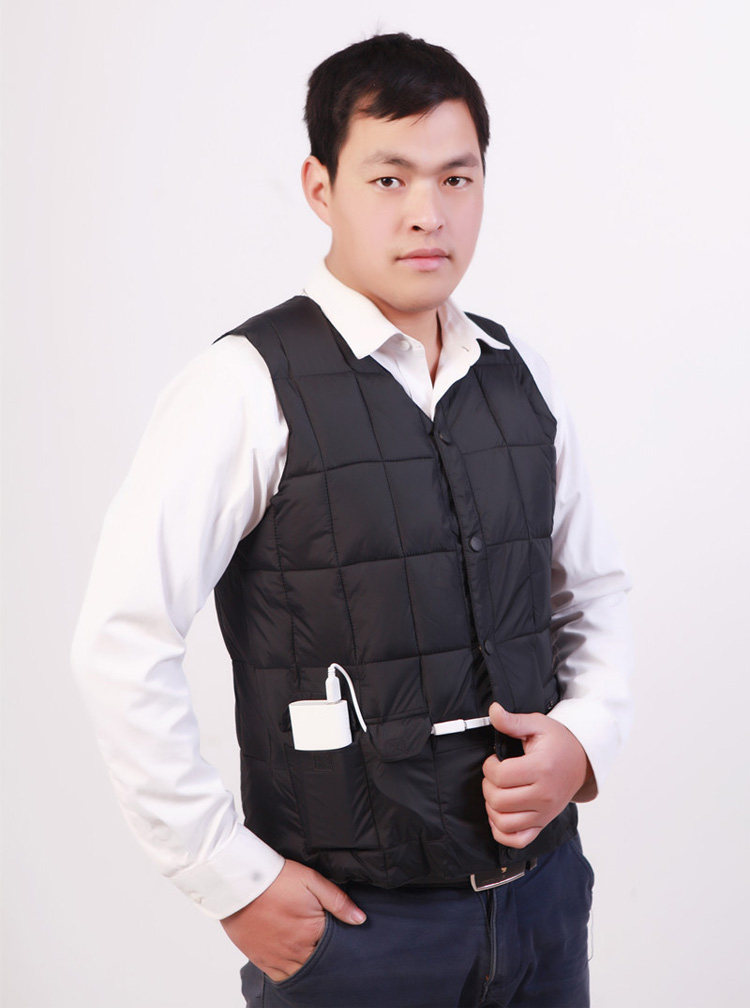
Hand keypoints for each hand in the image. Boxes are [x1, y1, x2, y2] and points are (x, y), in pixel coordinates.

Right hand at [220, 859, 366, 982]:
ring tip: (311, 953)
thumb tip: (360, 919)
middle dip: (326, 957)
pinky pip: (282, 978)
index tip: (341, 937)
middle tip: (325, 945)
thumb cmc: (276, 879)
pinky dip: (291, 974)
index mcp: (312, 931)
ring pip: (302, 973)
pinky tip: (296, 965)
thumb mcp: (312, 881)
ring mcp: (279, 958)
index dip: (340, 943)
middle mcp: (297, 950)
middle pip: (320, 963)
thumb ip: (337, 901)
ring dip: (309, 966)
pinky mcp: (263, 960)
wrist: (240, 883)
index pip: (335, 947)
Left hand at [482, 702, 592, 848]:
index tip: (494, 760)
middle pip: (499, 801)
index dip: (489, 766)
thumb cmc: (558, 742)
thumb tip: (493, 711)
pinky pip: (517, 840)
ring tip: (497, 792)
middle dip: (488, 786)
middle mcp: (544, 795)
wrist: (581, 761)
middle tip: (494, 775)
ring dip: (492, 808)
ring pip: (504, 823)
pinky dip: (502, 832)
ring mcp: (545, 813)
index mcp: (542, 769)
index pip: (500, 776)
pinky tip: (500, 814)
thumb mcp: (537, 724)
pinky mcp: (543, 823)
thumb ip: (513, 720)